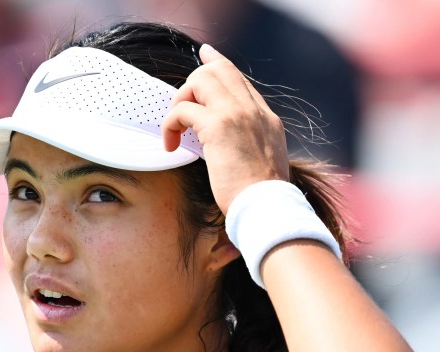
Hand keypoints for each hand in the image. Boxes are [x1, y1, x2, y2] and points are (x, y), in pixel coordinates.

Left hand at [162, 44, 289, 214]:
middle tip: (180, 111)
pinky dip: (170, 124)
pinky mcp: (218, 126)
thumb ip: (250, 146)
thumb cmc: (262, 198)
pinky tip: (171, 145)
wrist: (269, 207)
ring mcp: (237, 114)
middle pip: (218, 70)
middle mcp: (253, 110)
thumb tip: (229, 147)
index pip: (239, 79)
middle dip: (191, 84)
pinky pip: (182, 109)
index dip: (218, 64)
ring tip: (176, 130)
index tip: (205, 55)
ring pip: (199, 79)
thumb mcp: (263, 164)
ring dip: (180, 101)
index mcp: (266, 118)